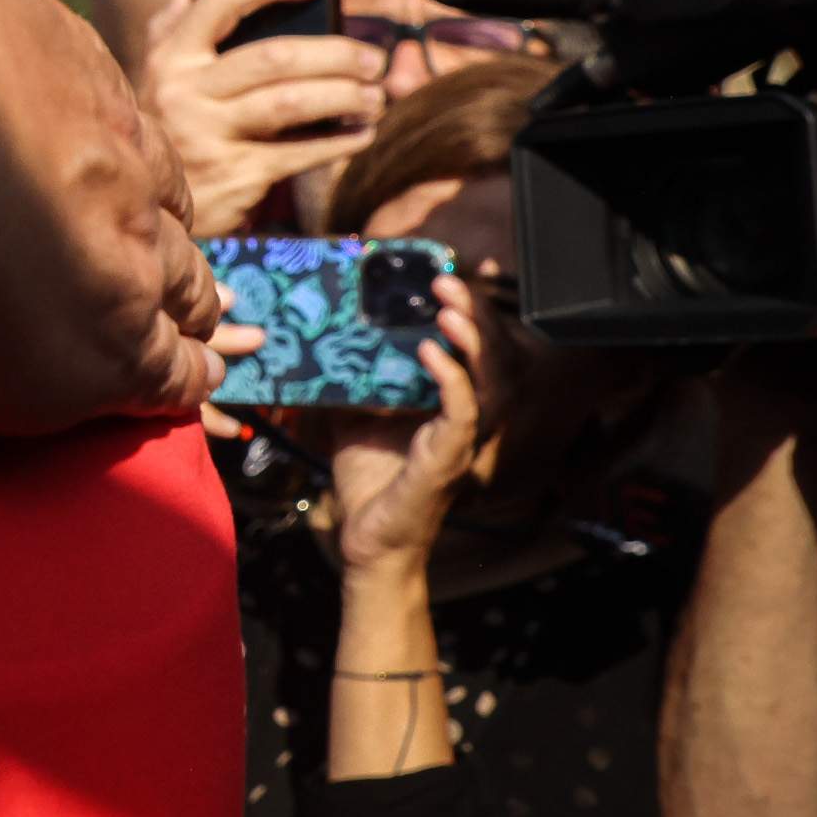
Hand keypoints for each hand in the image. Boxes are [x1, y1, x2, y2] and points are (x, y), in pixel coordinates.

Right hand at [0, 0, 227, 428]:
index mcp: (61, 63)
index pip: (110, 118)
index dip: (105, 152)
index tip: (90, 174)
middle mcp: (108, 151)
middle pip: (163, 199)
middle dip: (157, 230)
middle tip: (157, 261)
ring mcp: (117, 248)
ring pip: (183, 287)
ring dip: (185, 310)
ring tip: (199, 335)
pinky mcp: (103, 345)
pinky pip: (170, 374)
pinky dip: (182, 382)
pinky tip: (192, 391)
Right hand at [132, 0, 385, 235]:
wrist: (149, 203)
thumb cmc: (168, 125)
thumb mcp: (158, 76)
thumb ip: (171, 29)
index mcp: (171, 56)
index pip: (221, 0)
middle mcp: (184, 91)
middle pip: (274, 57)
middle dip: (335, 54)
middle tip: (373, 60)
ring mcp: (207, 134)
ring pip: (290, 102)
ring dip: (345, 96)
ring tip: (375, 96)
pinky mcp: (234, 174)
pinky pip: (299, 152)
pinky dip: (338, 142)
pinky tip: (362, 134)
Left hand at [308, 278, 484, 579]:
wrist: (365, 540)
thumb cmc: (369, 481)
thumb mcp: (355, 415)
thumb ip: (353, 378)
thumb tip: (322, 338)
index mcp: (454, 405)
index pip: (478, 350)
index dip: (473, 313)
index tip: (446, 277)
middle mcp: (468, 420)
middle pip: (495, 358)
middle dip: (476, 315)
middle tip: (445, 282)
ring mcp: (463, 442)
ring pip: (493, 382)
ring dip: (473, 341)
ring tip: (446, 308)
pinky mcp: (448, 461)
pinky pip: (463, 415)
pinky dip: (451, 380)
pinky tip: (428, 353)